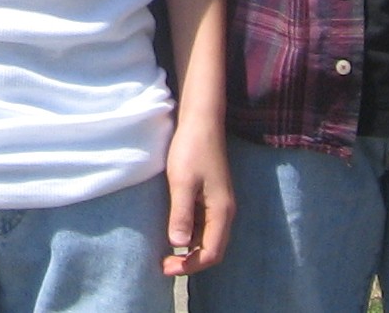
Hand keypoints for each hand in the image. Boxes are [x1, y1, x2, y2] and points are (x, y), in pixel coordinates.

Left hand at [162, 119, 234, 274]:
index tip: (166, 267)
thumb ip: (181, 213)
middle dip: (190, 261)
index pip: (212, 252)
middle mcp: (225, 211)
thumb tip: (178, 244)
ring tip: (166, 253)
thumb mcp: (182, 182)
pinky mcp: (211, 196)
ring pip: (208, 237)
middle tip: (163, 265)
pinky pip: (204, 224)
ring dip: (190, 249)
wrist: (201, 121)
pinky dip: (191, 234)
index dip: (190, 265)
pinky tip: (174, 232)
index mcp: (222, 211)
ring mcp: (219, 204)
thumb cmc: (191, 149)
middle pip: (212, 248)